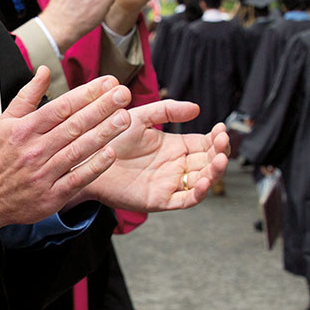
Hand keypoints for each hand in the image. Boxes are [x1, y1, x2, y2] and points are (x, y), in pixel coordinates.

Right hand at [0, 69, 131, 231]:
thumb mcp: (5, 122)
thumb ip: (27, 96)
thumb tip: (43, 71)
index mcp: (25, 129)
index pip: (61, 107)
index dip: (87, 94)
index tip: (107, 83)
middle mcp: (35, 150)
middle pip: (74, 125)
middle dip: (102, 108)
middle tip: (123, 94)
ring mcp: (44, 173)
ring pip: (79, 149)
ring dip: (104, 133)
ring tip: (124, 118)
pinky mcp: (52, 195)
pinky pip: (77, 179)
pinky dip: (94, 166)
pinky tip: (111, 153)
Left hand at [79, 101, 230, 212]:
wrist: (86, 159)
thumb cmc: (110, 138)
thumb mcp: (141, 117)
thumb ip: (167, 110)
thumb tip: (197, 108)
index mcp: (175, 147)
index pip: (206, 144)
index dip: (217, 138)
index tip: (221, 129)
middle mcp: (176, 166)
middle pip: (208, 162)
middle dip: (220, 153)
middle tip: (222, 141)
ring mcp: (169, 184)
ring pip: (202, 182)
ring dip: (215, 172)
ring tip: (219, 159)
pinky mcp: (160, 200)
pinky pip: (185, 200)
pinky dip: (198, 193)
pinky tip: (205, 182)